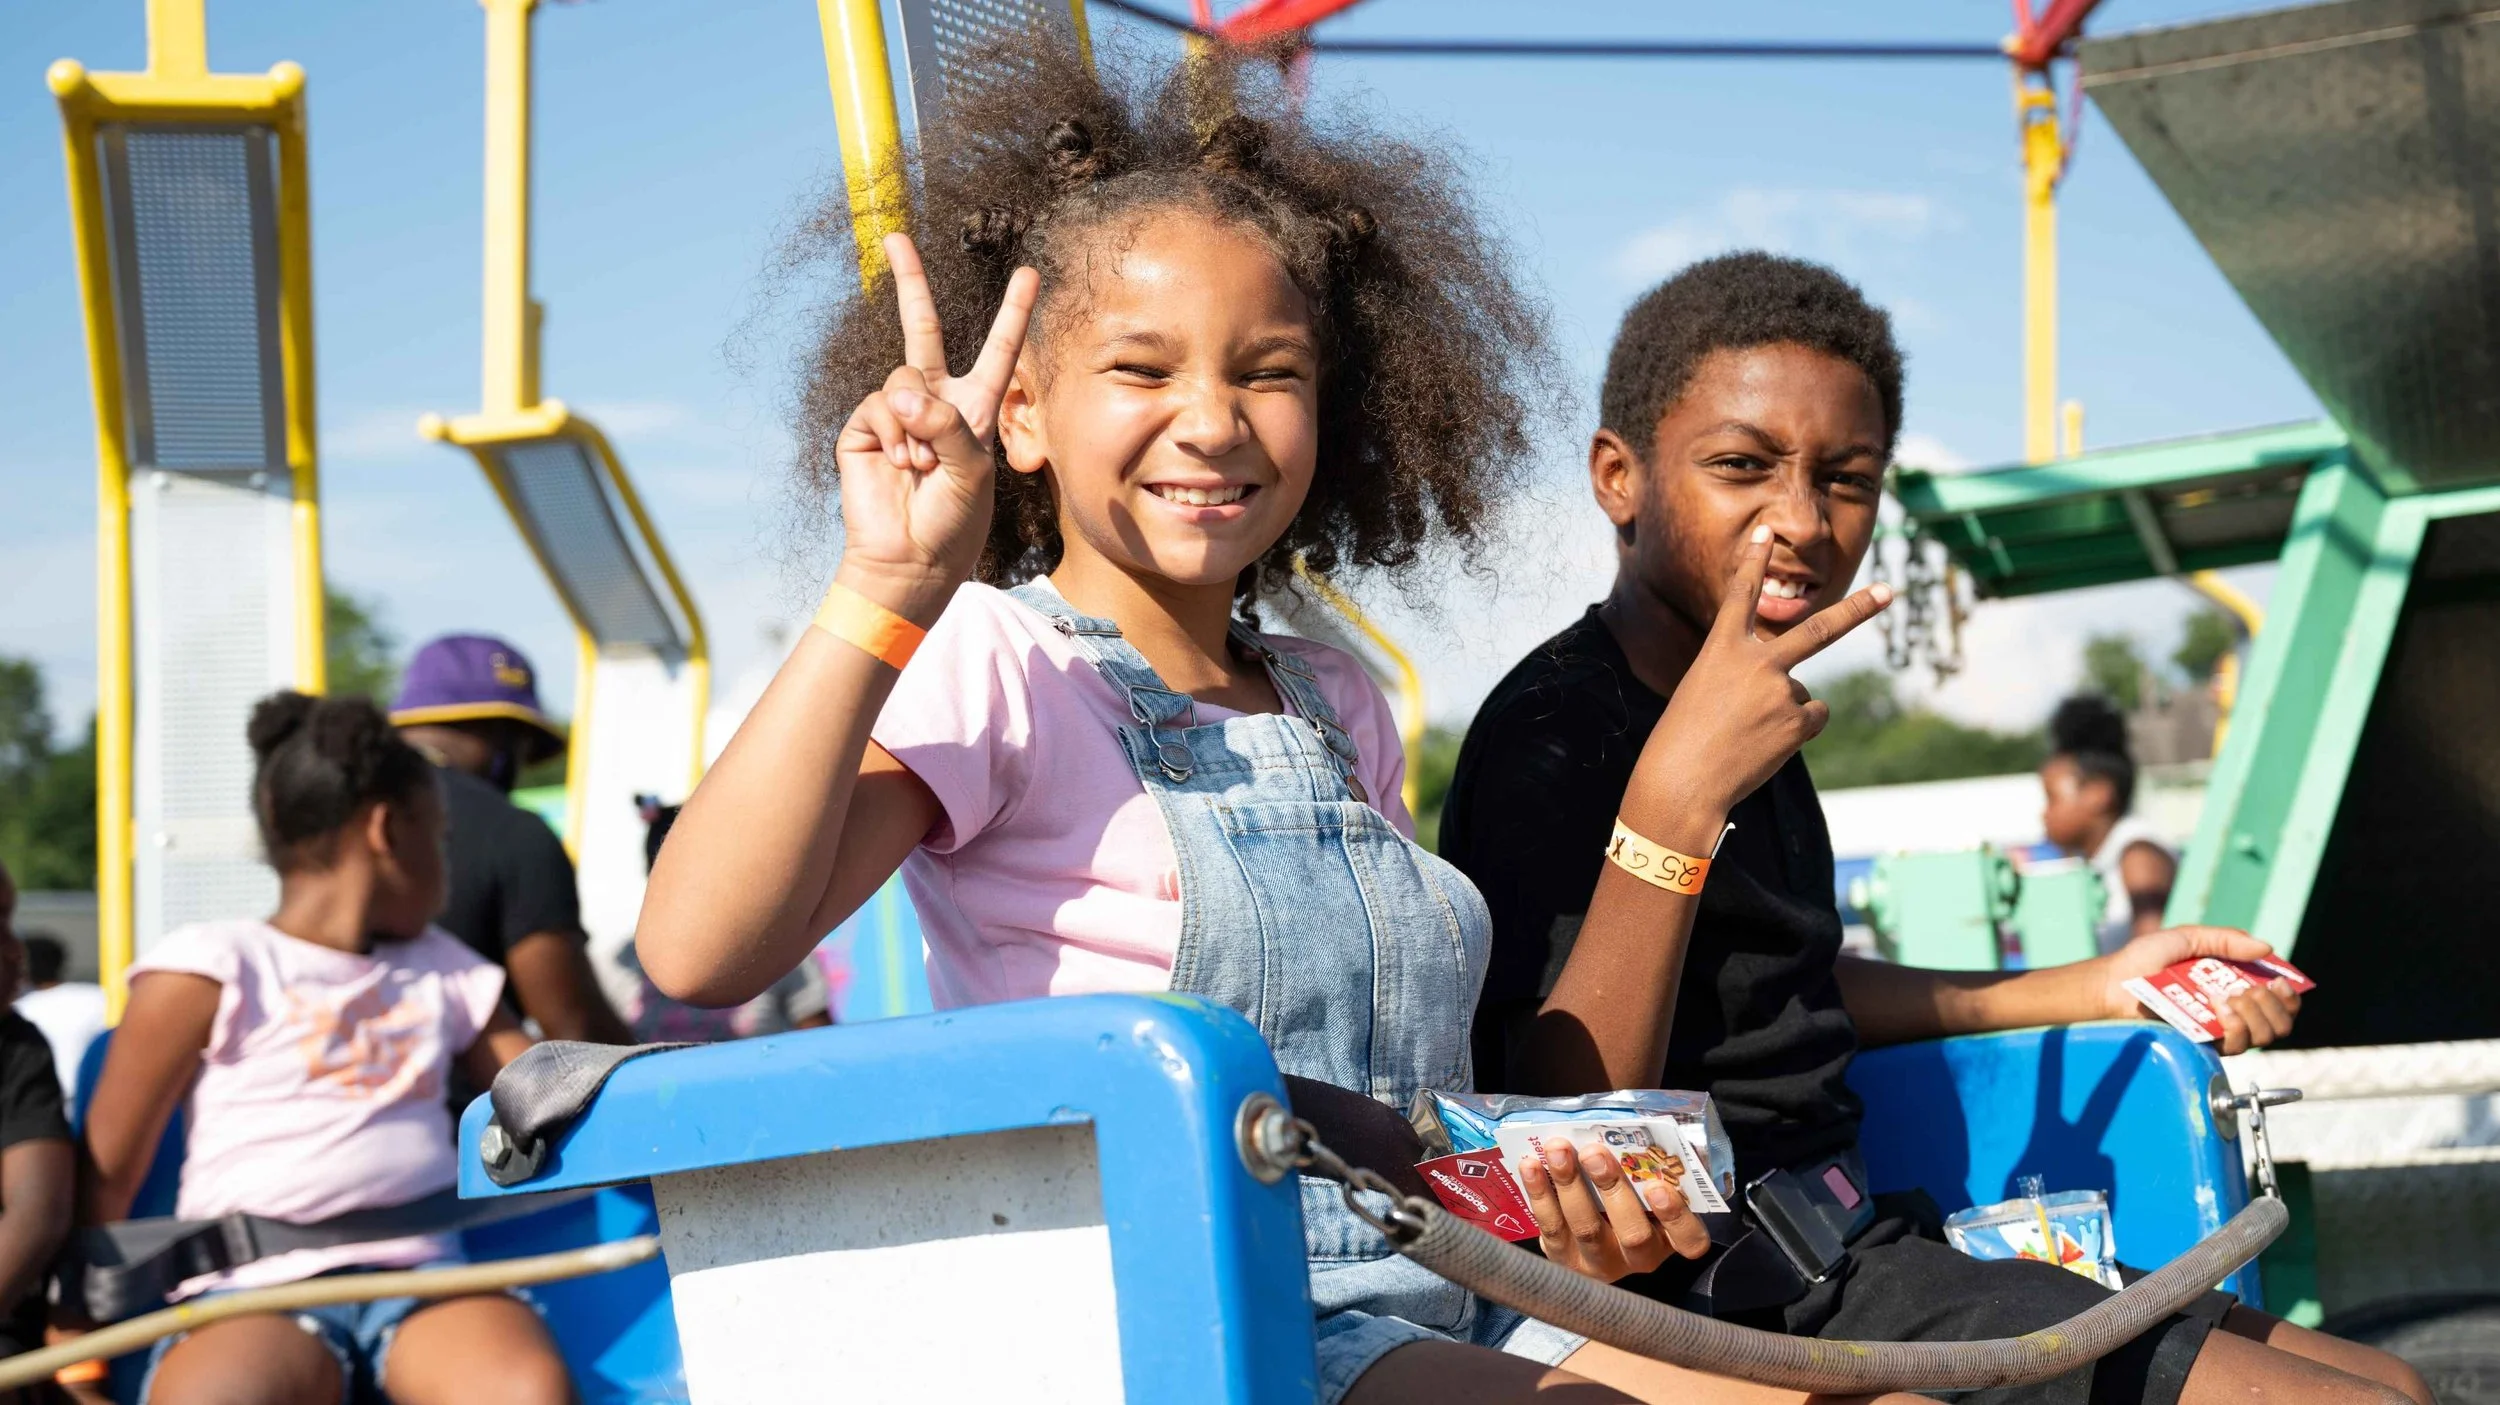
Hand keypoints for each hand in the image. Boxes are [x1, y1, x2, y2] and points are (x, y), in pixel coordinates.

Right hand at [833, 233, 1040, 621]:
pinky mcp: (865, 428)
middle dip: (909, 281)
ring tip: (924, 466)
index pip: (997, 350)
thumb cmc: (955, 521)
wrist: (910, 559)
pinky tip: (902, 467)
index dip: (1013, 312)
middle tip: (895, 236)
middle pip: (923, 328)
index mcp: (974, 408)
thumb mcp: (974, 471)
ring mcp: (896, 413)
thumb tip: (903, 396)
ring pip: (903, 379)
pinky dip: (894, 436)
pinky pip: (879, 407)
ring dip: (918, 424)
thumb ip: (949, 425)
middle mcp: (934, 401)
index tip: (1029, 272)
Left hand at [1518, 1140, 1709, 1281]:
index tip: (1660, 1188)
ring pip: (1586, 1229)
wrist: (1595, 1217)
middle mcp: (1638, 1257)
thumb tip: (1649, 1128)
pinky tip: (1531, 1164)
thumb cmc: (1631, 1187)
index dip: (1677, 1218)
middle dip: (1612, 1189)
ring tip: (1558, 1151)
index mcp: (1670, 1238)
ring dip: (1570, 1186)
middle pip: (1632, 1233)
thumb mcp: (1652, 1180)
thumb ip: (1657, 1162)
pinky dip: (1540, 1194)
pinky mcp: (1563, 1258)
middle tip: (1594, 1153)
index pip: (1689, 1240)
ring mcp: (1599, 1262)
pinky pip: (1551, 1228)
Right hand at [1640, 526, 1893, 820]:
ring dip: (1781, 713)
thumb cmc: (1683, 740)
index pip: (1740, 595)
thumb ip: (1750, 680)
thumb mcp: (1705, 693)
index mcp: (1721, 649)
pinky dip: (1793, 732)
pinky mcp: (1798, 721)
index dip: (1753, 561)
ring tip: (1745, 734)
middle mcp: (1756, 661)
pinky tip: (1764, 745)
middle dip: (1858, 610)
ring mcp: (1781, 690)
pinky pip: (1810, 718)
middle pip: (1819, 629)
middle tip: (1890, 591)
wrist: (1683, 782)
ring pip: (1800, 692)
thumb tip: (1806, 694)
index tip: (1765, 532)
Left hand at [2101, 925, 2302, 1053]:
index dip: (2290, 995)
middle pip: (2281, 1022)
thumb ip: (2226, 940)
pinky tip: (2221, 1008)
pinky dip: (2237, 1026)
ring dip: (2257, 1014)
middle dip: (2276, 1004)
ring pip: (2266, 1035)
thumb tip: (2267, 948)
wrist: (2114, 983)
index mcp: (2235, 985)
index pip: (2281, 1000)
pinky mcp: (2204, 1045)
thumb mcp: (2188, 938)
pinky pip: (2238, 1045)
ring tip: (2230, 997)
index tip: (2280, 982)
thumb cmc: (2146, 959)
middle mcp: (2234, 1011)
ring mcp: (2220, 1030)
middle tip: (2253, 988)